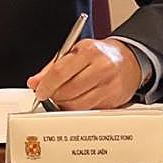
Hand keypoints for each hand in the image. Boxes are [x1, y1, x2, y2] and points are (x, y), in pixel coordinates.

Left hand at [27, 38, 143, 109]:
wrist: (128, 60)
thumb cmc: (98, 55)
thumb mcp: (74, 52)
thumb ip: (52, 68)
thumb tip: (35, 82)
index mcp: (88, 51)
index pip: (60, 72)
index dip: (46, 85)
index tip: (39, 92)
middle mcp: (101, 68)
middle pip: (68, 91)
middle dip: (54, 96)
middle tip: (49, 95)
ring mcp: (110, 85)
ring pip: (78, 104)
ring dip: (65, 105)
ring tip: (62, 97)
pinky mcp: (114, 100)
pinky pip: (89, 110)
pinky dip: (78, 108)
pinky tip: (77, 99)